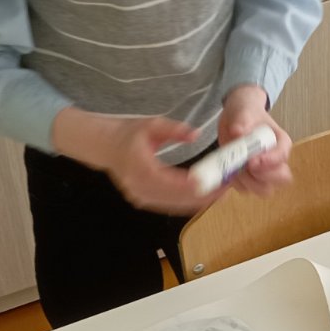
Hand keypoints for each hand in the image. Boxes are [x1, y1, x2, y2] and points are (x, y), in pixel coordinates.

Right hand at [53, 109, 214, 213]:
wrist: (103, 145)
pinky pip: (169, 205)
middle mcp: (141, 188)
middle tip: (227, 189)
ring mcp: (141, 197)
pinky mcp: (144, 201)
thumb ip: (174, 130)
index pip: (177, 184)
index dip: (201, 186)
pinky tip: (203, 197)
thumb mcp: (151, 124)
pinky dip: (187, 202)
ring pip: (176, 206)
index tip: (220, 182)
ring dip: (199, 201)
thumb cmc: (126, 133)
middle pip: (179, 199)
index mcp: (143, 169)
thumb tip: (196, 134)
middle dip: (205, 196)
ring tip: (220, 193)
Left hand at [219, 85, 292, 195]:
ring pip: (264, 189)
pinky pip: (245, 190)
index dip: (270, 162)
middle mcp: (276, 160)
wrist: (235, 119)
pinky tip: (228, 169)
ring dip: (247, 182)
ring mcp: (264, 172)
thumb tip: (238, 132)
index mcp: (281, 142)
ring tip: (233, 166)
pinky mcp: (249, 179)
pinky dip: (235, 183)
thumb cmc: (246, 112)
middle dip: (263, 177)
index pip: (282, 156)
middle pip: (281, 178)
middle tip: (245, 166)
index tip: (252, 161)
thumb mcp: (243, 111)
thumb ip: (242, 120)